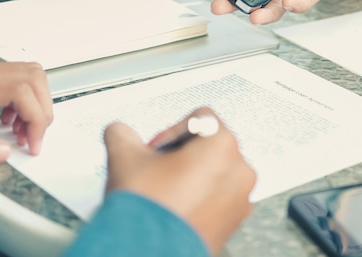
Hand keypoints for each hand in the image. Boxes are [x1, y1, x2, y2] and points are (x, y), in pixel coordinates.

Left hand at [0, 61, 52, 164]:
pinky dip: (23, 100)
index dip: (36, 118)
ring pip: (28, 74)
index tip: (33, 143)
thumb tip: (0, 151)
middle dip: (41, 110)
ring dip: (35, 103)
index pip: (20, 90)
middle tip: (33, 137)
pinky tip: (9, 120)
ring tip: (22, 130)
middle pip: (31, 77)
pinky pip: (15, 78)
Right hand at [104, 107, 255, 255]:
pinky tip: (176, 208)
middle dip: (182, 154)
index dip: (171, 131)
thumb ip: (122, 134)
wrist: (146, 255)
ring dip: (192, 176)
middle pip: (211, 145)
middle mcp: (240, 169)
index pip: (200, 117)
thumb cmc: (147, 210)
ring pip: (216, 172)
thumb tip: (120, 132)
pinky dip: (201, 198)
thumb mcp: (125, 158)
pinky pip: (220, 197)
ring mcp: (241, 198)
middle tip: (158, 170)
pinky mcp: (235, 222)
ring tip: (166, 192)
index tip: (156, 149)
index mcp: (222, 144)